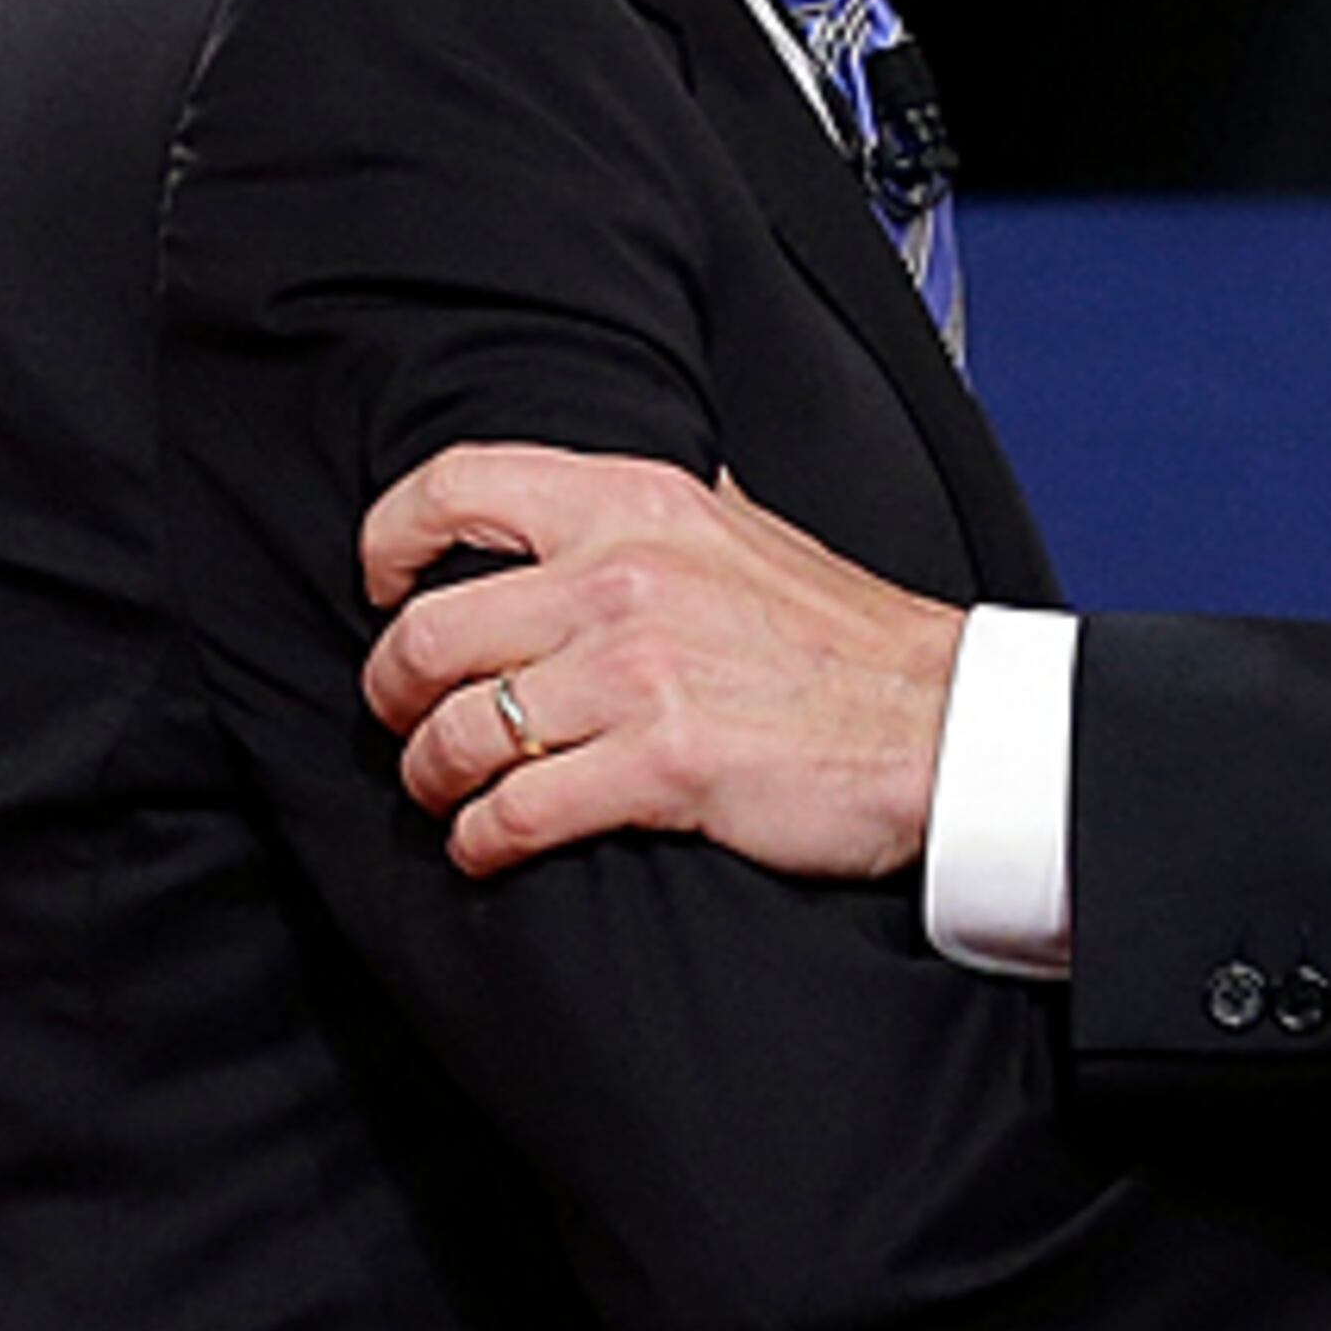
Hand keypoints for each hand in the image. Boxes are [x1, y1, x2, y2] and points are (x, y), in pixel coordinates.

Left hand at [358, 444, 959, 880]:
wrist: (945, 724)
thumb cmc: (847, 641)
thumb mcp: (743, 530)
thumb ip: (652, 519)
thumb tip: (572, 513)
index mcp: (640, 502)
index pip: (458, 486)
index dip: (390, 540)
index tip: (385, 586)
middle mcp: (623, 575)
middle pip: (425, 634)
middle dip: (394, 695)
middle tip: (411, 719)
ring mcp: (639, 672)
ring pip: (457, 734)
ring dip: (433, 778)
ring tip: (453, 794)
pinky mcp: (660, 767)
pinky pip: (510, 814)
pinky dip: (481, 841)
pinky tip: (494, 845)